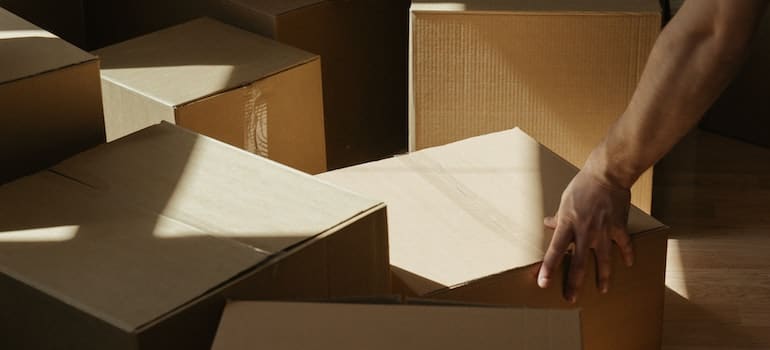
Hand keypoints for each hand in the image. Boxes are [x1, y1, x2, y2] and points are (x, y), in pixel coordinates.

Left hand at [537, 164, 632, 302]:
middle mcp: (585, 231)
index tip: (543, 283)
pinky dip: (627, 255)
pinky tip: (628, 264)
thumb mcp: (565, 200)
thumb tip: (548, 223)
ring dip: (602, 277)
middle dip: (574, 283)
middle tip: (570, 299)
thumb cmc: (582, 185)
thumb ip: (558, 216)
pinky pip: (624, 245)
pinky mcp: (618, 227)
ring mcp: (603, 231)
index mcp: (568, 224)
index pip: (555, 251)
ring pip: (603, 260)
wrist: (607, 174)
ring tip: (602, 290)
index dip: (549, 268)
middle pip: (578, 263)